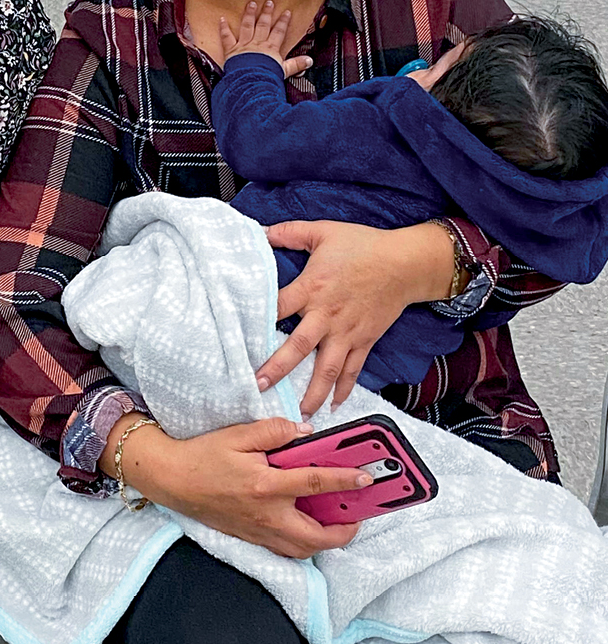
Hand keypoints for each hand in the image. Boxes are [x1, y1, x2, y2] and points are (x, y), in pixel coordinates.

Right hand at [115, 415, 366, 558]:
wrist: (171, 479)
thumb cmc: (202, 455)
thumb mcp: (237, 434)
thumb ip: (274, 431)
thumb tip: (303, 433)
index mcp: (265, 486)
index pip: (315, 483)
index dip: (345, 480)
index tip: (367, 478)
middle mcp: (266, 515)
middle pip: (316, 537)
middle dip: (344, 531)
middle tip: (357, 516)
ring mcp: (258, 531)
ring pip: (302, 550)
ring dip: (325, 541)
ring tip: (336, 523)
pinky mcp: (249, 537)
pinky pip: (285, 550)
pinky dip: (303, 543)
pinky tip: (305, 526)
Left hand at [218, 2, 313, 79]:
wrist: (251, 82)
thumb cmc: (267, 78)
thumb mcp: (284, 71)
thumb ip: (296, 64)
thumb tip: (309, 60)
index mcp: (270, 48)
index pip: (279, 31)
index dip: (283, 21)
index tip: (286, 12)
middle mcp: (257, 44)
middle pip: (263, 25)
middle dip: (267, 13)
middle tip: (269, 2)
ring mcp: (244, 45)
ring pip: (247, 26)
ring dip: (249, 14)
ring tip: (251, 4)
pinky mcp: (231, 51)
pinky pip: (227, 37)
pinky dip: (223, 28)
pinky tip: (222, 19)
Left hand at [255, 220, 456, 416]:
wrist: (405, 263)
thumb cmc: (363, 245)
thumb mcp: (322, 232)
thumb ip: (288, 232)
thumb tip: (259, 230)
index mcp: (311, 288)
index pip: (278, 307)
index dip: (258, 320)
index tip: (238, 338)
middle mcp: (326, 315)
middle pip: (297, 347)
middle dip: (277, 369)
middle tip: (258, 387)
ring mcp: (347, 332)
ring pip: (327, 368)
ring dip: (312, 391)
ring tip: (298, 413)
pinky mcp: (364, 340)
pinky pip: (353, 369)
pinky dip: (345, 389)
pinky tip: (334, 405)